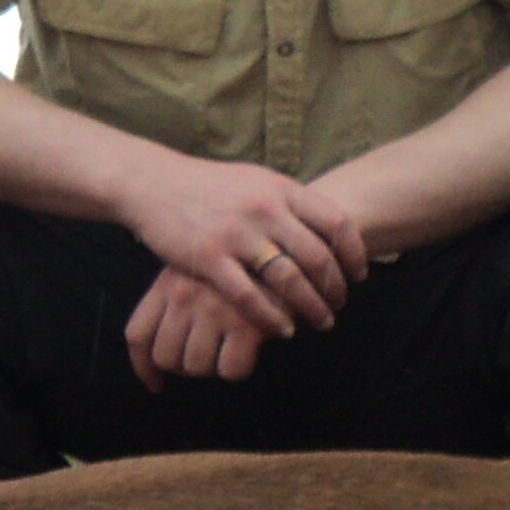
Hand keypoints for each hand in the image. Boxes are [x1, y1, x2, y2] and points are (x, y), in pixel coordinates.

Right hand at [110, 153, 367, 348]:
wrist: (151, 183)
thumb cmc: (206, 185)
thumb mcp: (255, 180)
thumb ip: (288, 201)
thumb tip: (323, 224)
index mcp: (280, 189)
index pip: (336, 223)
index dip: (354, 254)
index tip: (357, 275)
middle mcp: (263, 210)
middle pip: (317, 257)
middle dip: (335, 288)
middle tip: (339, 306)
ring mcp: (235, 235)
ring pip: (289, 280)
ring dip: (311, 307)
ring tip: (321, 322)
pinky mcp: (207, 258)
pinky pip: (249, 296)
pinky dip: (272, 317)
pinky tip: (282, 329)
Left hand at [124, 266, 276, 390]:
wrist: (292, 252)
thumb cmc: (242, 267)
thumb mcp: (198, 271)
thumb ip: (175, 302)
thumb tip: (158, 361)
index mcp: (167, 283)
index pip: (137, 335)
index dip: (144, 367)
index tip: (155, 383)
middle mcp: (185, 296)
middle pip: (165, 357)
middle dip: (184, 367)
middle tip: (207, 358)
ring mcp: (214, 310)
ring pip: (196, 366)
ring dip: (213, 368)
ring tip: (229, 349)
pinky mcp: (247, 324)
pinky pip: (230, 370)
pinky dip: (239, 368)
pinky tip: (250, 350)